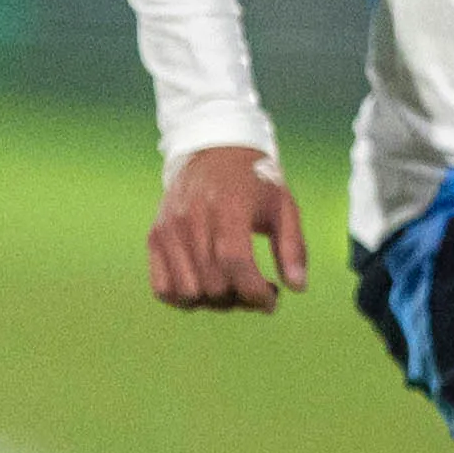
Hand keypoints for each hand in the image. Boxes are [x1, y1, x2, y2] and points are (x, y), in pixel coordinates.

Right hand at [148, 145, 308, 311]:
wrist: (214, 150)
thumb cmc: (256, 181)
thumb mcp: (284, 206)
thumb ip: (293, 247)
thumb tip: (297, 287)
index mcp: (228, 205)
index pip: (235, 262)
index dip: (255, 291)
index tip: (272, 299)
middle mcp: (193, 216)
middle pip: (213, 284)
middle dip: (241, 299)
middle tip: (257, 287)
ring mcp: (169, 227)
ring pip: (187, 293)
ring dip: (214, 302)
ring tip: (233, 287)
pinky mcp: (155, 236)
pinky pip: (162, 288)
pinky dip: (184, 298)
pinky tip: (207, 286)